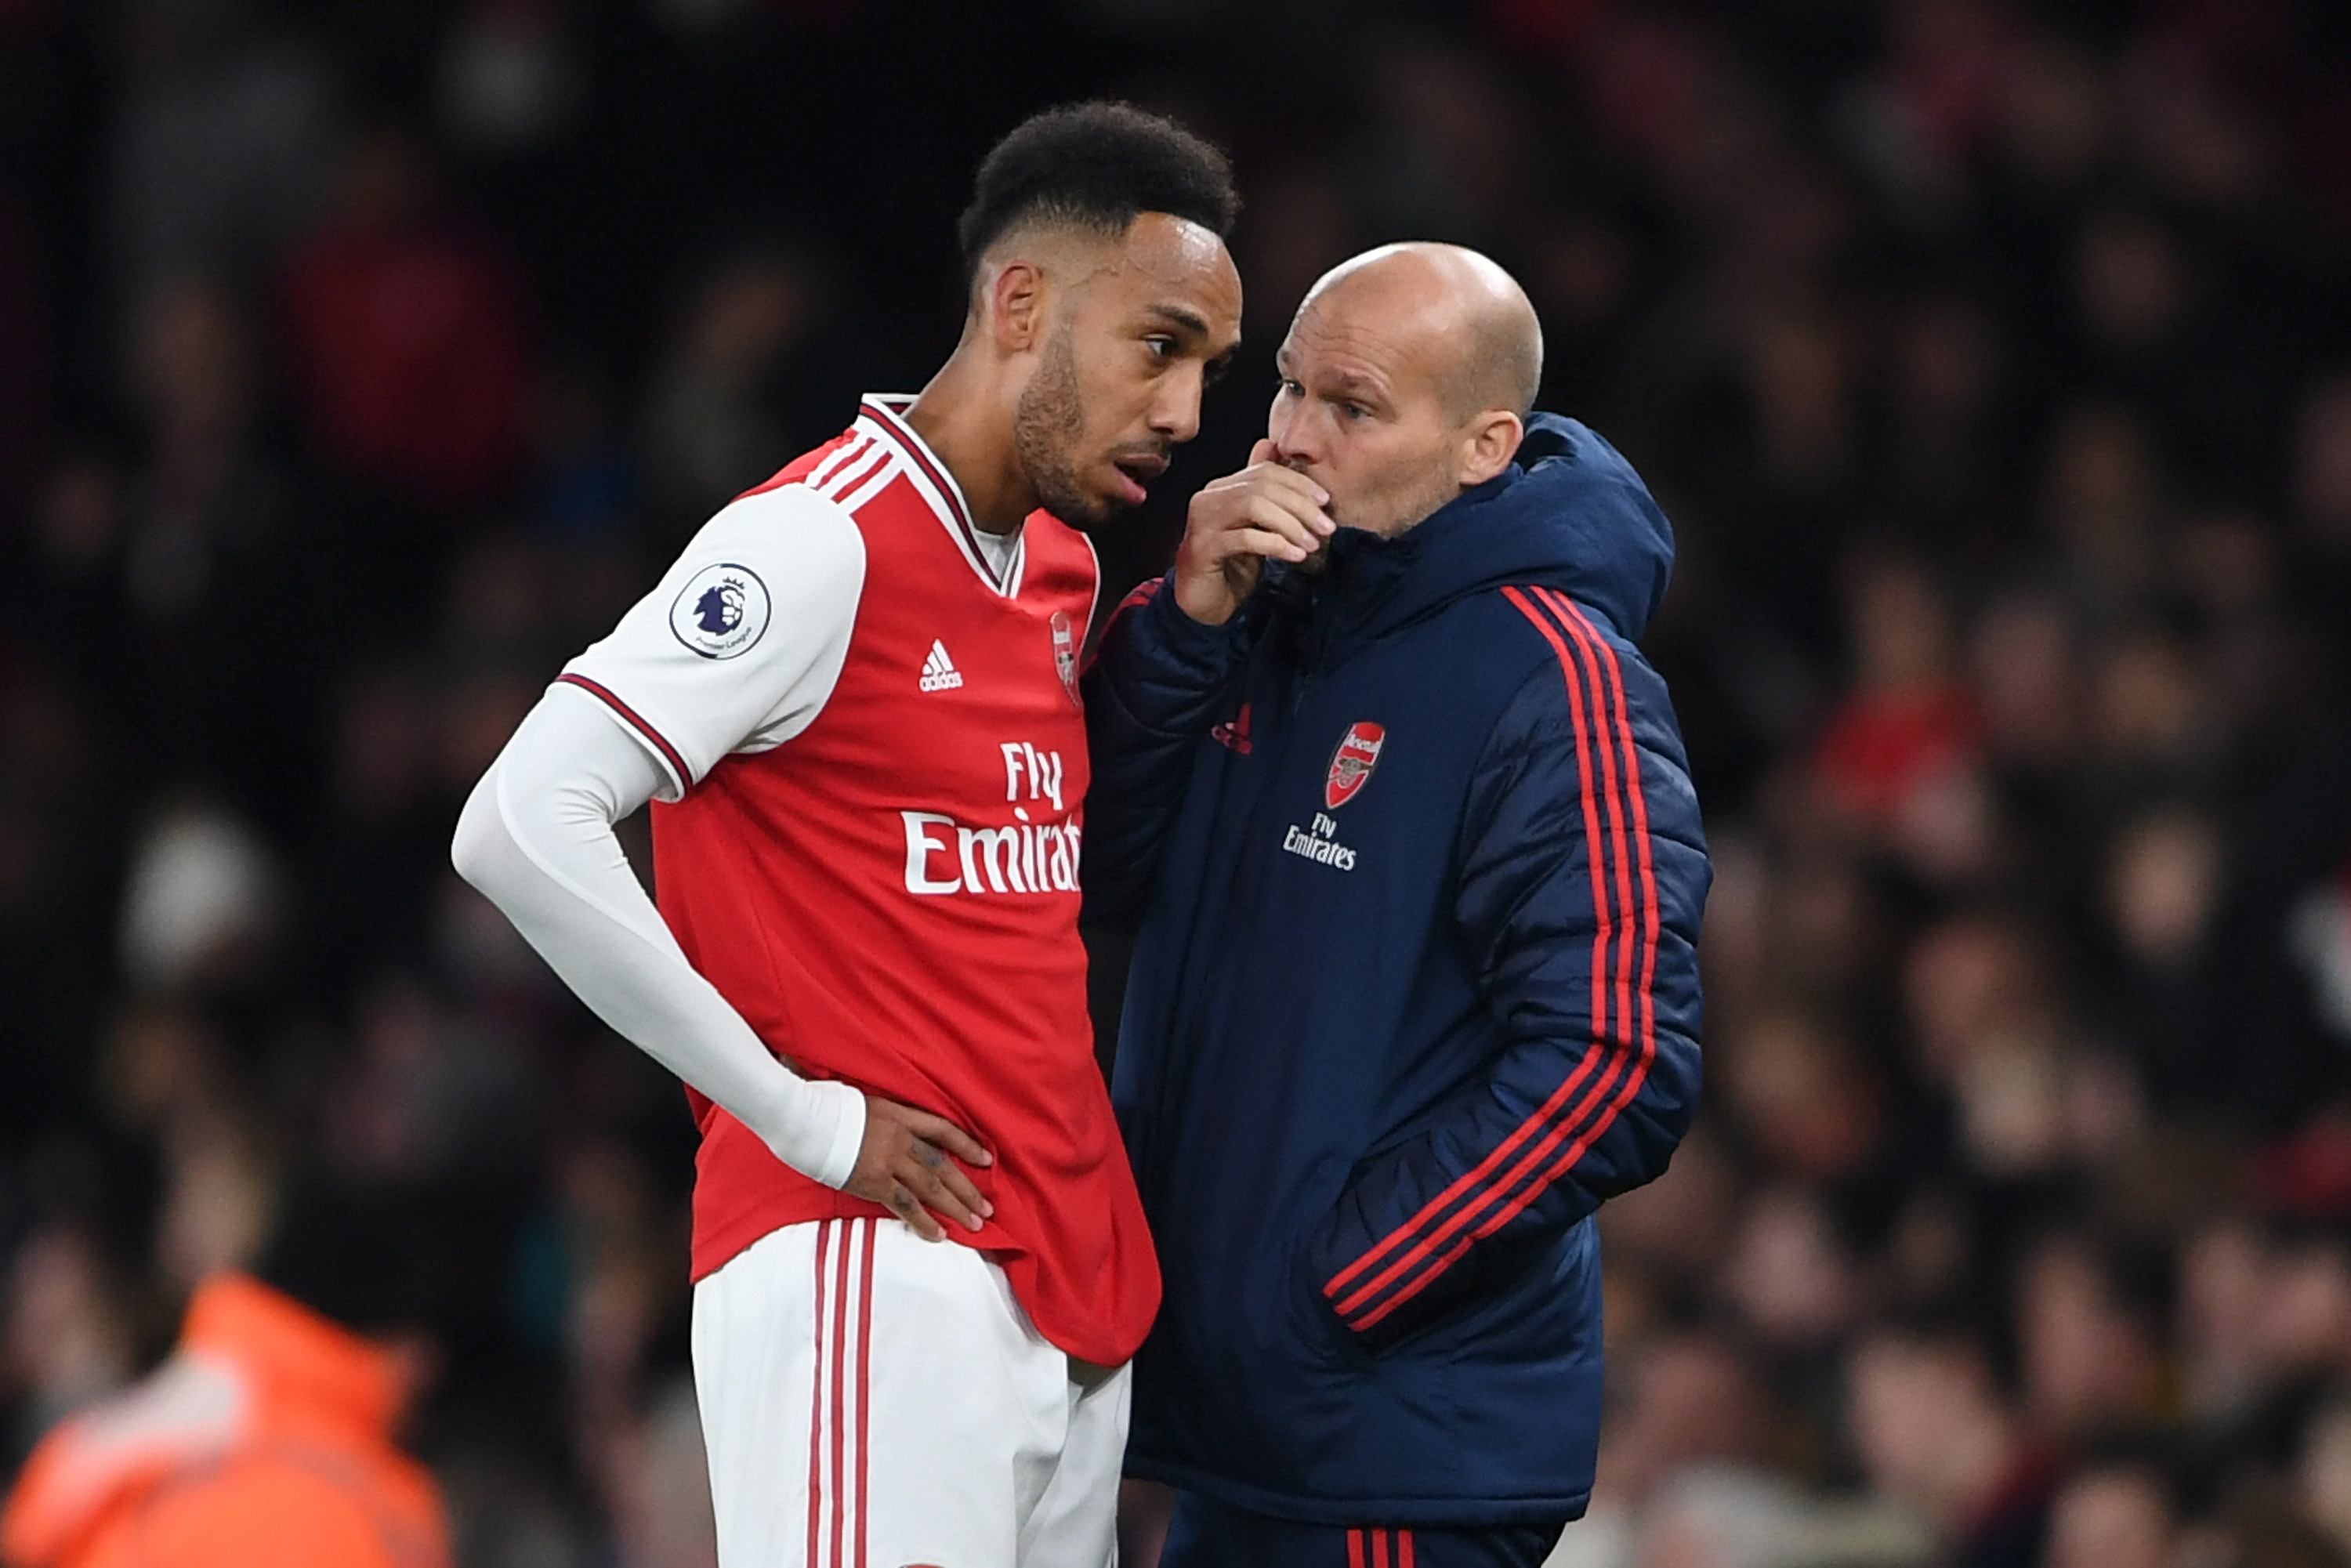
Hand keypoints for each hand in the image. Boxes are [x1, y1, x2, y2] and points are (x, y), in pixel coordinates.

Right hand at [843, 1093, 995, 1240]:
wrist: (805, 1119)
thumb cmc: (828, 1108)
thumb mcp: (867, 1104)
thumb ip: (887, 1120)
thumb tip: (897, 1131)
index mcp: (900, 1116)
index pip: (943, 1130)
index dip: (966, 1146)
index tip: (986, 1160)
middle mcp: (900, 1138)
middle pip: (942, 1166)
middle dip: (967, 1189)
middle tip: (987, 1209)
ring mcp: (889, 1161)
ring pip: (931, 1187)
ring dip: (955, 1208)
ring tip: (974, 1224)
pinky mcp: (874, 1182)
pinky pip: (906, 1205)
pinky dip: (924, 1221)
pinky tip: (939, 1234)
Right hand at [1172, 440, 1334, 625]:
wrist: (1203, 602)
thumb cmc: (1231, 565)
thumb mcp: (1256, 528)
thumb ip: (1266, 496)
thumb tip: (1279, 452)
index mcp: (1221, 488)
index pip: (1264, 472)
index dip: (1299, 483)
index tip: (1325, 501)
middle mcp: (1208, 499)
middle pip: (1261, 487)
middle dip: (1300, 505)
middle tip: (1326, 527)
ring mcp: (1202, 522)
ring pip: (1252, 506)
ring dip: (1290, 524)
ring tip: (1312, 544)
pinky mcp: (1202, 548)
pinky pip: (1244, 538)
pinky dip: (1275, 544)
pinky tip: (1295, 556)